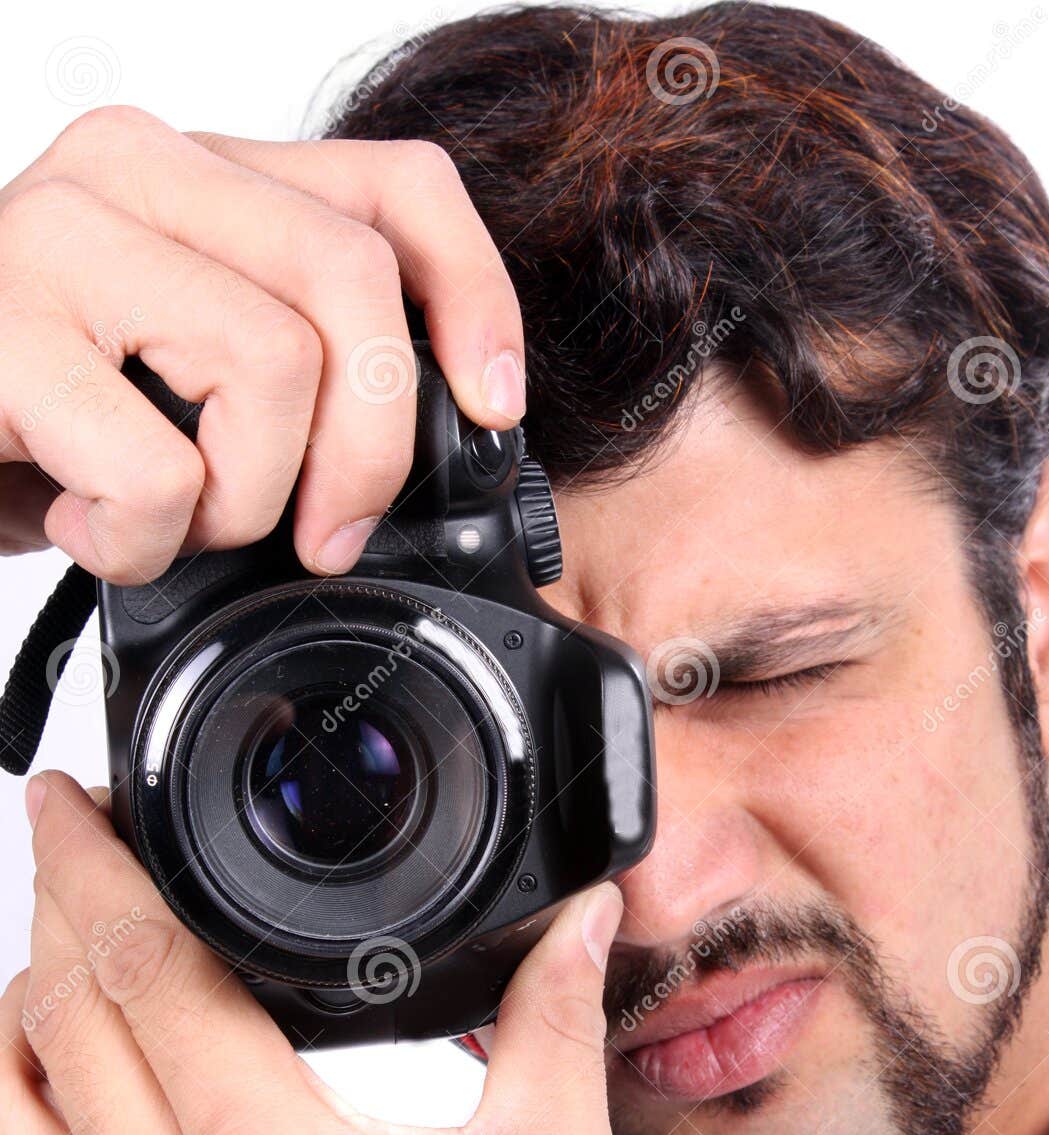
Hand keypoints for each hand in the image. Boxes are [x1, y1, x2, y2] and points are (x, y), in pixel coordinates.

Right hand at [0, 107, 524, 578]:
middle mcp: (133, 172)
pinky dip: (146, 543)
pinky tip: (91, 530)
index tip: (494, 407)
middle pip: (353, 283)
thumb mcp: (179, 371)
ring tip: (170, 523)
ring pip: (272, 365)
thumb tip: (433, 440)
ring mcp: (61, 235)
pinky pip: (160, 465)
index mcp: (200, 176)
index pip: (396, 187)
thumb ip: (290, 362)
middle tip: (324, 534)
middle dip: (371, 451)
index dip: (474, 298)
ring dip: (241, 501)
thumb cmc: (35, 415)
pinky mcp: (1, 328)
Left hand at [0, 773, 688, 1134]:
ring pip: (13, 1119)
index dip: (95, 862)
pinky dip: (35, 1116)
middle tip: (74, 837)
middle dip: (53, 906)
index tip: (74, 801)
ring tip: (59, 946)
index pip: (139, 970)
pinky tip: (85, 1084)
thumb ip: (555, 1014)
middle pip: (59, 1022)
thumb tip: (584, 916)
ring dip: (23, 1013)